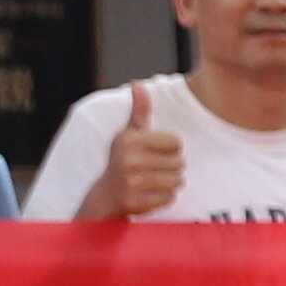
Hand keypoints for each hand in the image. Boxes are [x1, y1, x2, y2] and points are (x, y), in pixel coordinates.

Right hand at [102, 77, 187, 220]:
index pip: (176, 142)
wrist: (105, 196)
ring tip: (152, 182)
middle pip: (180, 162)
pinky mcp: (135, 202)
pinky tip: (149, 194)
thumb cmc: (124, 160)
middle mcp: (128, 159)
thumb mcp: (130, 134)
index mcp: (130, 139)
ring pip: (177, 181)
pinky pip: (169, 198)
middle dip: (171, 168)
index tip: (154, 153)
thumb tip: (138, 84)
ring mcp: (131, 182)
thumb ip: (139, 111)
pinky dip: (164, 198)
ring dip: (170, 183)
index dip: (170, 149)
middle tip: (153, 170)